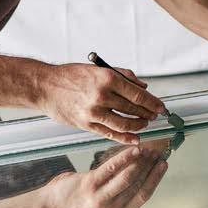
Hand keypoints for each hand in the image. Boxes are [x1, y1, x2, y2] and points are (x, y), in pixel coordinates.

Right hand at [37, 63, 166, 144]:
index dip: (153, 103)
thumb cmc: (72, 75)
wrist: (45, 87)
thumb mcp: (99, 69)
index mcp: (107, 79)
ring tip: (145, 124)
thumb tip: (144, 87)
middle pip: (133, 110)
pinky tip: (134, 139)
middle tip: (155, 116)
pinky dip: (124, 137)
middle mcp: (102, 96)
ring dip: (138, 126)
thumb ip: (123, 76)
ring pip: (124, 124)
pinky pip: (110, 133)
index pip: (138, 94)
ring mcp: (93, 112)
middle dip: (148, 114)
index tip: (161, 107)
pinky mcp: (86, 124)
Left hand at [46, 144, 167, 207]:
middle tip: (159, 152)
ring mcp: (100, 199)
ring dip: (141, 161)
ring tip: (148, 149)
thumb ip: (120, 196)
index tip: (164, 164)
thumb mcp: (103, 207)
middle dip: (151, 166)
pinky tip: (134, 149)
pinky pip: (112, 168)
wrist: (51, 207)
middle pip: (138, 184)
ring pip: (128, 177)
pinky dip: (125, 157)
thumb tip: (140, 174)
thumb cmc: (78, 202)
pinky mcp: (90, 185)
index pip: (143, 196)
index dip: (156, 179)